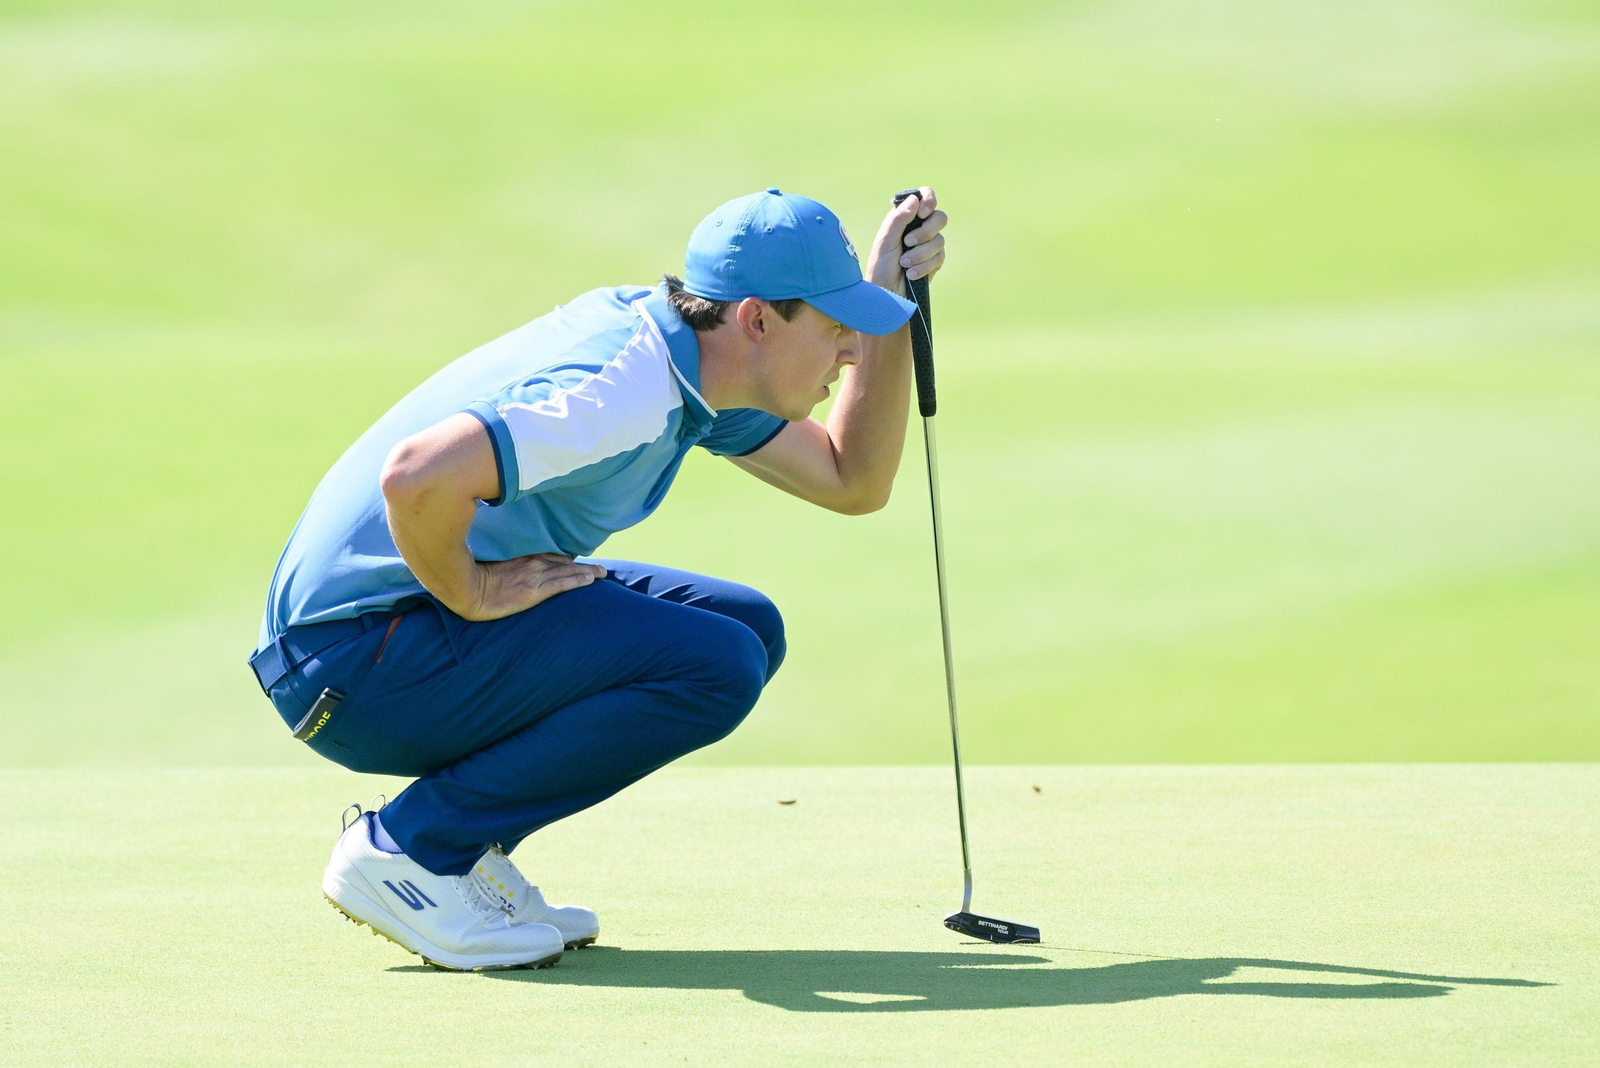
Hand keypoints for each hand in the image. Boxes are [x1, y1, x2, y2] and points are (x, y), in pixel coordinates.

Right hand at [465, 553, 606, 620]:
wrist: (464, 589)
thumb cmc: (469, 579)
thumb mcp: (487, 568)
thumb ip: (500, 565)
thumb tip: (503, 569)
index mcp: (520, 558)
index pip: (548, 556)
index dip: (564, 560)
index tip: (575, 561)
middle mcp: (531, 564)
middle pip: (563, 563)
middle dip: (581, 566)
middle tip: (600, 568)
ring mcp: (534, 577)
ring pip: (567, 572)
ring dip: (586, 573)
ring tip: (602, 573)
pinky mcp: (534, 592)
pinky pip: (562, 584)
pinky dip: (577, 581)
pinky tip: (590, 581)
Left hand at [864, 186, 946, 294]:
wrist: (885, 292)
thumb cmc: (881, 265)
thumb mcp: (885, 239)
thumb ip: (898, 218)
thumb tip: (915, 199)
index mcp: (907, 217)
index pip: (926, 197)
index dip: (929, 200)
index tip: (922, 213)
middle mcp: (920, 228)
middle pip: (940, 217)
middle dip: (926, 232)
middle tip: (908, 242)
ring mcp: (929, 245)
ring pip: (940, 240)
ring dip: (920, 254)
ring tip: (904, 264)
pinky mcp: (935, 261)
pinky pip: (939, 257)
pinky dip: (924, 266)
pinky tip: (911, 273)